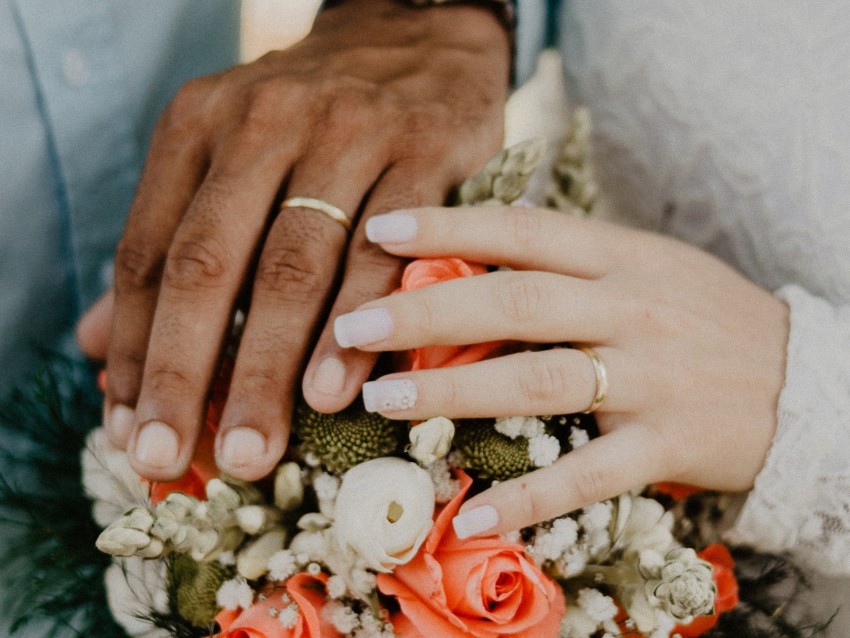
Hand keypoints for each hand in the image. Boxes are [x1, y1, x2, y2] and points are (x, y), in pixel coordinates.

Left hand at [76, 0, 509, 481]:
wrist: (414, 37)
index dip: (134, 348)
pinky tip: (340, 387)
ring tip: (253, 444)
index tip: (129, 428)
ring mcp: (348, 133)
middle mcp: (264, 122)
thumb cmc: (314, 116)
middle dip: (187, 371)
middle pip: (211, 263)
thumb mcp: (225, 154)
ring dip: (270, 364)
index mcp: (200, 125)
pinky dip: (360, 322)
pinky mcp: (422, 151)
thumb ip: (168, 242)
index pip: (150, 252)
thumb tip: (96, 343)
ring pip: (296, 265)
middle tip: (172, 458)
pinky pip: (389, 248)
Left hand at [334, 205, 789, 535]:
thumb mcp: (647, 267)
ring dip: (454, 391)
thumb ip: (572, 263)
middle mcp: (633, 309)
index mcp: (624, 257)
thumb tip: (476, 252)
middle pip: (515, 304)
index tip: (379, 230)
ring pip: (540, 380)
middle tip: (350, 326)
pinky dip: (533, 494)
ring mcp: (652, 378)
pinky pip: (591, 472)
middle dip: (425, 313)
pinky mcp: (670, 443)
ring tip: (383, 398)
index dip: (449, 226)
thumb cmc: (704, 317)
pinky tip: (476, 509)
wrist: (805, 380)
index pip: (524, 231)